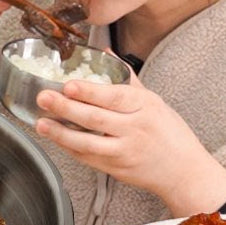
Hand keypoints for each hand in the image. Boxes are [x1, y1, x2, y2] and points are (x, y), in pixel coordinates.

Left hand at [32, 72, 225, 214]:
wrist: (184, 171)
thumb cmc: (170, 133)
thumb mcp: (154, 101)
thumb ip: (127, 78)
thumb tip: (106, 53)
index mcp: (145, 106)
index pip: (114, 97)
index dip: (90, 91)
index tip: (69, 85)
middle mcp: (135, 129)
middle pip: (96, 118)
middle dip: (66, 108)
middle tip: (44, 98)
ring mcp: (125, 151)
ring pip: (88, 143)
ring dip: (61, 133)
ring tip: (41, 123)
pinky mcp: (117, 169)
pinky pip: (88, 158)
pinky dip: (69, 148)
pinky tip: (55, 138)